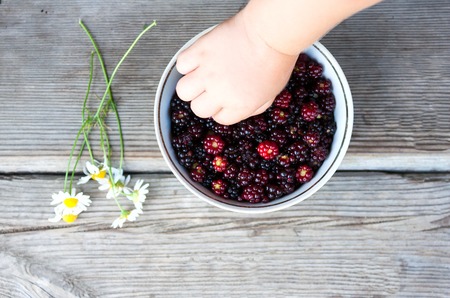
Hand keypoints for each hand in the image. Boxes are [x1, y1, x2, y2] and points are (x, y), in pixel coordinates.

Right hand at [175, 11, 297, 124]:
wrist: (270, 33)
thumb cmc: (275, 59)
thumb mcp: (271, 93)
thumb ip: (253, 107)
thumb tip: (237, 111)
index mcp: (240, 105)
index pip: (219, 118)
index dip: (221, 108)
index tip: (224, 99)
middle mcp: (220, 92)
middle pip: (198, 109)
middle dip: (204, 100)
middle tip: (211, 89)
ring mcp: (208, 72)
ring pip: (183, 91)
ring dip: (191, 86)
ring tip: (200, 77)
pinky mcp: (200, 52)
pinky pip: (181, 65)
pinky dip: (187, 63)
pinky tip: (198, 60)